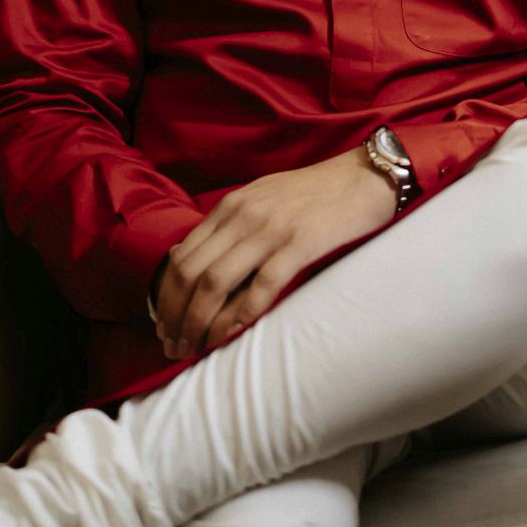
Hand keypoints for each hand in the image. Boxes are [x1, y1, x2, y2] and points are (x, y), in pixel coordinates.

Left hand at [153, 146, 396, 360]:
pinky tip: (230, 337)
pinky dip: (239, 316)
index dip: (164, 297)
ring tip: (193, 349)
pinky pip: (259, 287)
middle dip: (174, 316)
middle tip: (173, 346)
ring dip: (198, 323)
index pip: (181, 257)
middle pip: (190, 274)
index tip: (163, 325)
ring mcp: (270, 230)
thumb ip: (230, 226)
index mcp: (231, 206)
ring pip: (215, 283)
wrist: (364, 177)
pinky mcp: (299, 245)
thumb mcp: (262, 199)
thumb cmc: (315, 193)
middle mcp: (243, 216)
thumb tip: (195, 262)